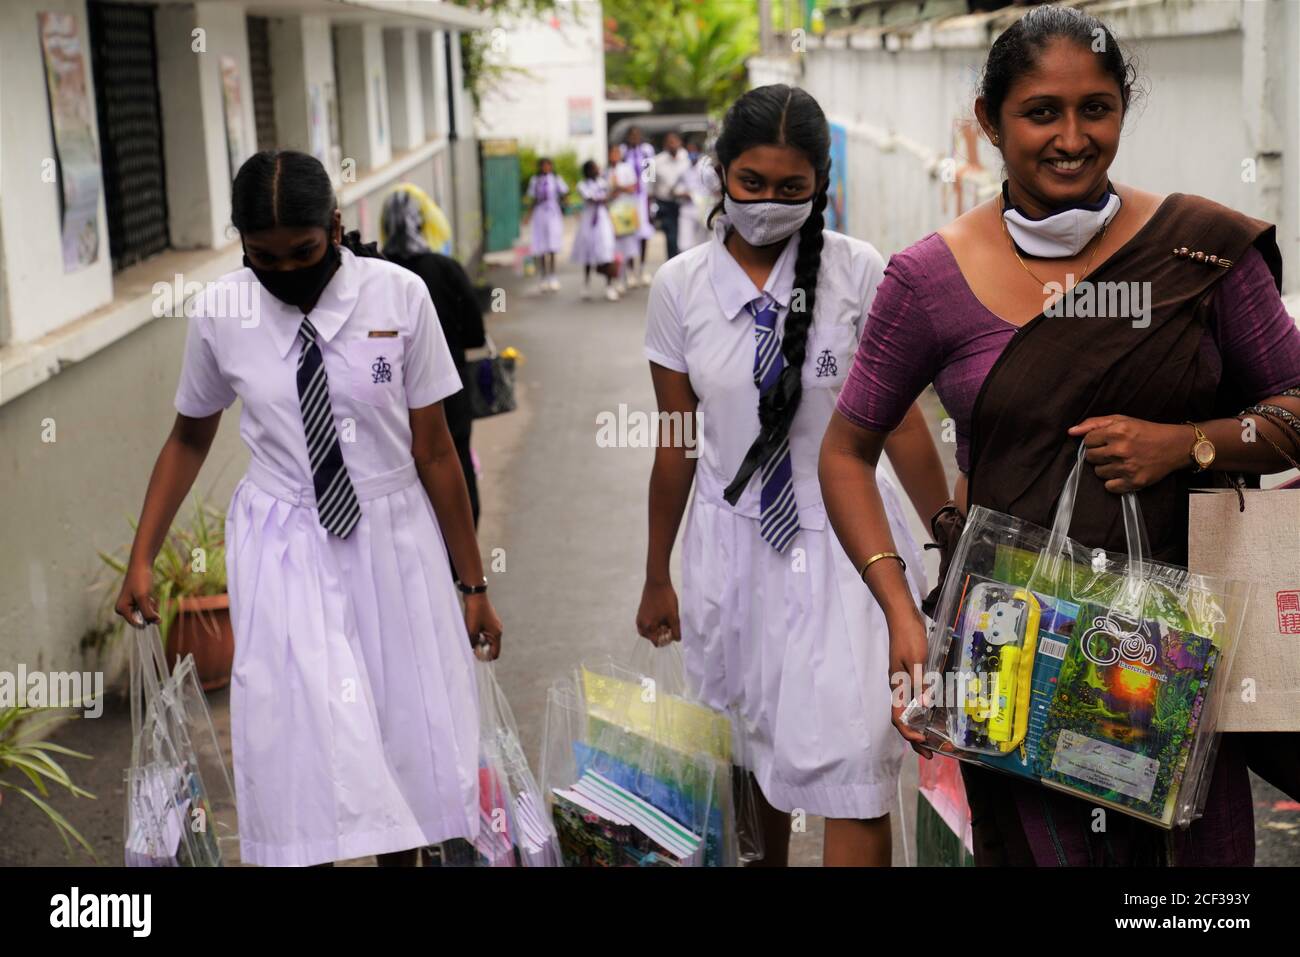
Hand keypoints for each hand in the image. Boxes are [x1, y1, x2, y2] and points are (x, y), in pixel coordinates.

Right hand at [114, 563, 157, 627]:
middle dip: (150, 611)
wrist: (141, 565)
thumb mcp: (144, 598)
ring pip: (146, 614)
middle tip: (149, 598)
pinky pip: (147, 608)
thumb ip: (148, 612)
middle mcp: (123, 610)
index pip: (137, 624)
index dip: (148, 619)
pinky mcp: (136, 602)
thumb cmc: (140, 580)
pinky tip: (150, 595)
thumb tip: (157, 623)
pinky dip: (151, 604)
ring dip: (151, 607)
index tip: (152, 606)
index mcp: (121, 610)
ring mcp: (129, 606)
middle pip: (142, 619)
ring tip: (149, 595)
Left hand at [465, 593, 502, 660]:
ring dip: (479, 641)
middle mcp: (497, 630)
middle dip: (482, 649)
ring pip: (487, 639)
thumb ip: (473, 643)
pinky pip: (485, 632)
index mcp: (496, 634)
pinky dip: (479, 635)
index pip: (495, 653)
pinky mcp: (488, 621)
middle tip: (471, 646)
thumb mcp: (472, 630)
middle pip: (491, 647)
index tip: (476, 656)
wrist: (475, 595)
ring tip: (470, 638)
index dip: (486, 657)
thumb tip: (473, 650)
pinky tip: (471, 631)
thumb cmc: (475, 613)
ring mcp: (494, 625)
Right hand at [636, 579, 679, 645]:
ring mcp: (639, 617)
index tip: (671, 631)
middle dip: (661, 634)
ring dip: (657, 628)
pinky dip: (653, 622)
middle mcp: (641, 624)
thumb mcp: (674, 616)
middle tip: (669, 625)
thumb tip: (676, 640)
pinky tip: (661, 615)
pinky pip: (646, 623)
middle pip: (652, 637)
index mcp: (648, 627)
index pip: (656, 642)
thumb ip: (675, 630)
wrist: (657, 582)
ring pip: (649, 630)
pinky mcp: (640, 612)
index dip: (666, 639)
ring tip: (665, 619)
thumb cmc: (665, 599)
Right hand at [888, 609, 936, 758]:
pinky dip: (922, 711)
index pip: (899, 718)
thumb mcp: (918, 660)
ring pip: (909, 711)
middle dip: (916, 738)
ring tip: (933, 740)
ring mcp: (903, 681)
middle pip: (903, 719)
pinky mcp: (910, 674)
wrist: (902, 616)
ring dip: (919, 727)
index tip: (924, 741)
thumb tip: (924, 707)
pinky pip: (914, 699)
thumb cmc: (909, 637)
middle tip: (931, 754)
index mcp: (897, 687)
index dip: (910, 733)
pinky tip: (932, 713)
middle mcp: (899, 688)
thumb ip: (921, 683)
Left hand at [1067, 415, 1188, 492]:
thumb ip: (1094, 423)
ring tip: (1120, 461)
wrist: (1175, 446)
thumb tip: (1071, 431)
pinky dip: (1114, 482)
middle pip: (1090, 458)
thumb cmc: (1146, 431)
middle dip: (1099, 454)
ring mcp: (1127, 467)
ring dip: (1106, 468)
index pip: (1087, 441)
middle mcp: (1120, 450)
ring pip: (1098, 473)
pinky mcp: (1134, 482)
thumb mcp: (1122, 420)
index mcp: (1117, 432)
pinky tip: (1123, 473)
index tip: (1105, 441)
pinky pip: (1109, 487)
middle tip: (1113, 451)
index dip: (1094, 441)